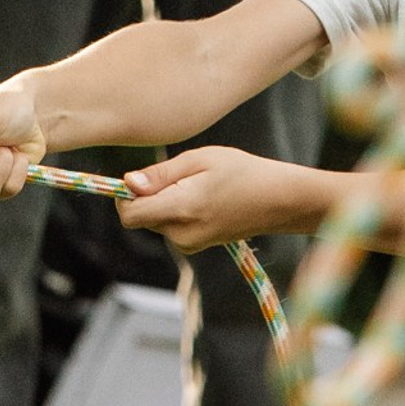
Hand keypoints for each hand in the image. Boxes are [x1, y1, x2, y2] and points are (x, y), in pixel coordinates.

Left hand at [121, 146, 321, 253]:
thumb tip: (128, 182)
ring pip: (155, 220)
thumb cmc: (243, 172)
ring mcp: (189, 244)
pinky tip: (202, 196)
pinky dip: (176, 210)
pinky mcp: (195, 246)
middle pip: (140, 216)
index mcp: (181, 209)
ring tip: (197, 183)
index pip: (129, 214)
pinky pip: (170, 225)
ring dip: (163, 201)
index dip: (125, 195)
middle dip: (148, 195)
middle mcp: (181, 234)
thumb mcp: (201, 159)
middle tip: (181, 174)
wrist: (279, 201)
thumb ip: (161, 174)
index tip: (140, 177)